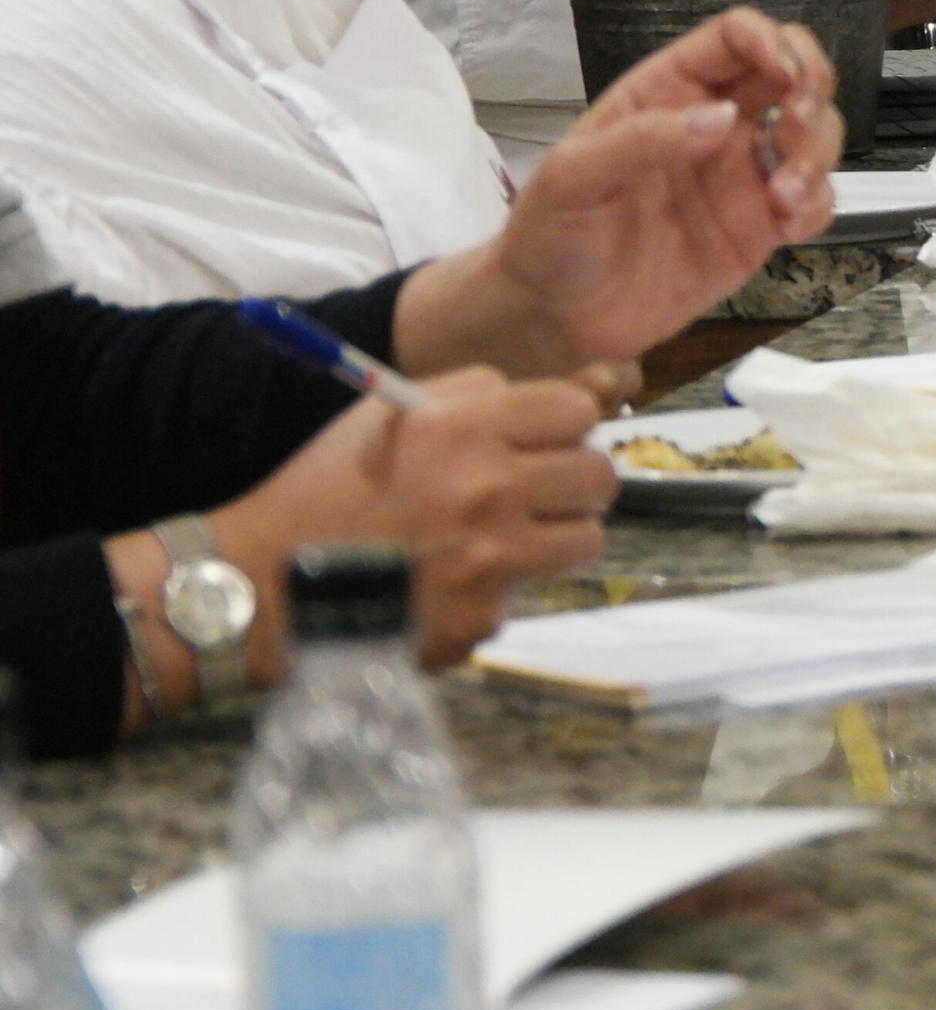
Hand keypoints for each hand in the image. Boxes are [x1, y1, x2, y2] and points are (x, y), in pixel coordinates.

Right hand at [216, 369, 617, 670]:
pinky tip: (453, 586)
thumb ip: (474, 394)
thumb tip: (555, 401)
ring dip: (555, 539)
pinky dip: (499, 592)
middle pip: (598, 477)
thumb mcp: (389, 415)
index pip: (576, 410)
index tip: (543, 442)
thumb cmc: (325, 490)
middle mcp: (488, 488)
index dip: (563, 426)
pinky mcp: (482, 615)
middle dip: (572, 484)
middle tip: (537, 495)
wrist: (264, 583)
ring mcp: (491, 557)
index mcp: (464, 427)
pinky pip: (527, 595)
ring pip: (587, 540)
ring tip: (507, 540)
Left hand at [404, 7, 836, 376]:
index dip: (770, 41)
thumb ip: (642, 140)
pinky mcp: (760, 228)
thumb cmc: (551, 234)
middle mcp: (715, 124)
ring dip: (818, 152)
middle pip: (793, 72)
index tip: (785, 77)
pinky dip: (818, 204)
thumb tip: (725, 119)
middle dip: (812, 88)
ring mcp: (742, 176)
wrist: (555, 318)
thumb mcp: (574, 176)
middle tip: (797, 125)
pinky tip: (788, 226)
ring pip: (816, 133)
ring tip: (784, 195)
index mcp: (667, 93)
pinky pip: (815, 200)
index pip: (734, 38)